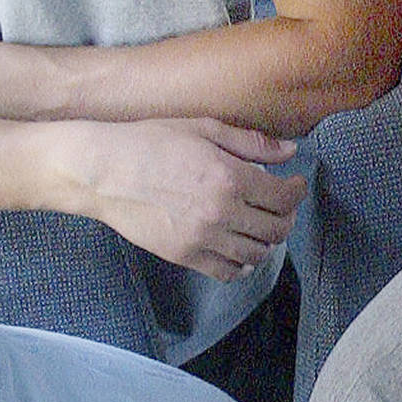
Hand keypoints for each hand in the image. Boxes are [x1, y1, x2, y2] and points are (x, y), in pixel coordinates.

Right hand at [64, 115, 305, 278]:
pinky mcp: (184, 255)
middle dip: (286, 218)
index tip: (295, 185)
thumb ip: (251, 143)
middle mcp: (221, 212)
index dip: (297, 192)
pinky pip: (227, 272)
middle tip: (280, 207)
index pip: (284, 197)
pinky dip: (241, 265)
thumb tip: (289, 151)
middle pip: (276, 229)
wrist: (103, 171)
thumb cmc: (150, 142)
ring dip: (265, 242)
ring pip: (256, 254)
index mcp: (230, 177)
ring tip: (260, 227)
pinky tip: (239, 250)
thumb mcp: (203, 129)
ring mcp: (203, 238)